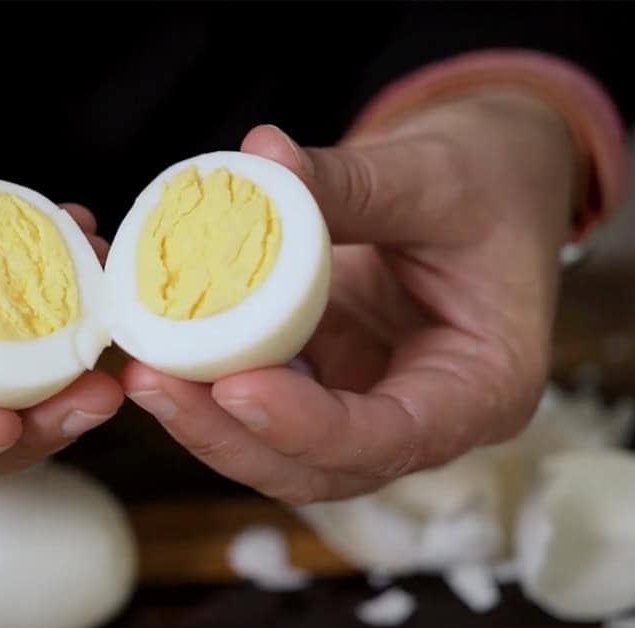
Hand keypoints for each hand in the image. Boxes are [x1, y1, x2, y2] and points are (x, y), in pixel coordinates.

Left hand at [121, 89, 577, 502]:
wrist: (492, 177)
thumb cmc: (490, 177)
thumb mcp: (433, 173)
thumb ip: (349, 180)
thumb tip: (257, 155)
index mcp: (481, 388)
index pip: (389, 438)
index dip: (307, 426)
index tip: (236, 388)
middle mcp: (424, 418)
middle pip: (317, 466)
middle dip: (229, 434)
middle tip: (153, 382)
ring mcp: (368, 405)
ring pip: (278, 449)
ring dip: (206, 419)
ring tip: (141, 369)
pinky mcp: (325, 379)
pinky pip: (262, 398)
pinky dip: (211, 380)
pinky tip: (160, 346)